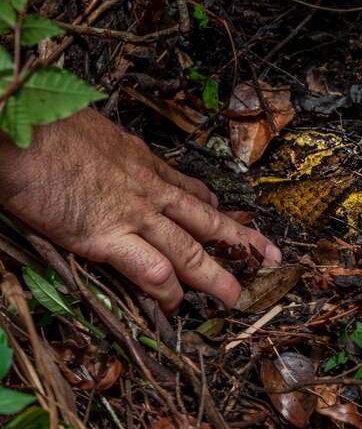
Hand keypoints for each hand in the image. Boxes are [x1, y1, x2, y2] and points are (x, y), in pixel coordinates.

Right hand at [0, 109, 281, 312]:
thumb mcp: (89, 128)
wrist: (13, 127)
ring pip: (189, 249)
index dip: (212, 205)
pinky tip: (177, 304)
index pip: (188, 187)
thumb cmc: (39, 124)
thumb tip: (99, 145)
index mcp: (141, 160)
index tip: (229, 216)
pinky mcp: (106, 236)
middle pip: (205, 219)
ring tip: (237, 297)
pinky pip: (150, 269)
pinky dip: (167, 290)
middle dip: (241, 240)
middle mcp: (148, 188)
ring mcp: (132, 214)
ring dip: (215, 276)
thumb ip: (105, 147)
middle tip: (270, 256)